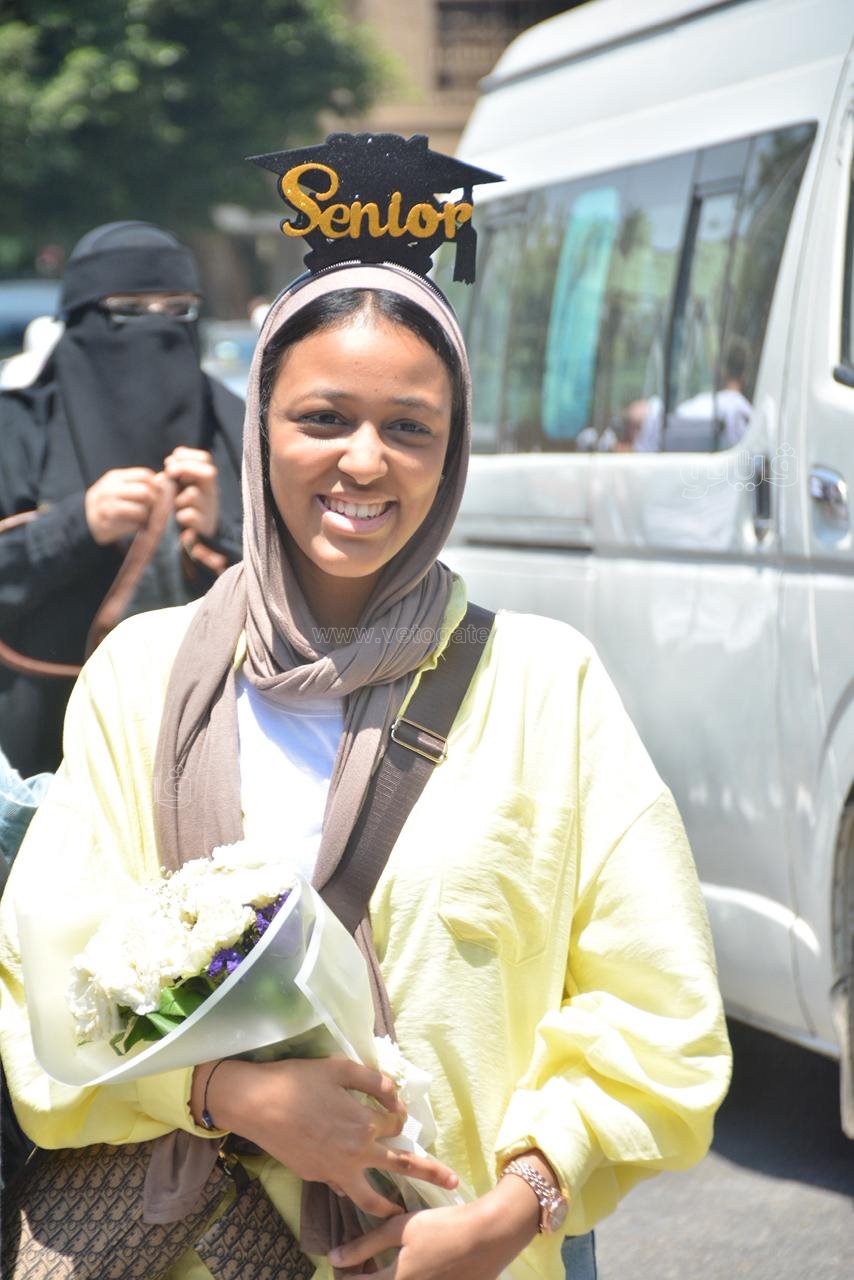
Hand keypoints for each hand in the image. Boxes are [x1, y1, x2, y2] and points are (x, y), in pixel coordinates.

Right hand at [84, 467, 159, 544]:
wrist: (84, 521)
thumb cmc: (110, 503)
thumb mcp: (122, 488)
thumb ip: (141, 483)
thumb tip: (164, 478)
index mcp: (114, 477)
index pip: (144, 475)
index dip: (157, 485)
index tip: (159, 494)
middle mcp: (109, 489)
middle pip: (145, 492)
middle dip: (155, 502)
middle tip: (156, 509)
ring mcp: (106, 507)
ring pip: (141, 510)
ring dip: (148, 516)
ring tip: (146, 518)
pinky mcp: (106, 524)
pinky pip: (133, 525)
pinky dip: (139, 526)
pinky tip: (137, 526)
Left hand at [163, 446, 218, 540]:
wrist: (192, 542)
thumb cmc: (180, 511)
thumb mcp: (177, 489)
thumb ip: (173, 475)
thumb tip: (169, 466)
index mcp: (205, 482)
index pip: (205, 459)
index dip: (187, 456)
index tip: (170, 461)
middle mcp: (211, 494)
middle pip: (209, 473)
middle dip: (186, 469)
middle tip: (170, 473)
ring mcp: (210, 511)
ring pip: (193, 494)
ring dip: (178, 498)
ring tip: (174, 506)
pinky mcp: (204, 528)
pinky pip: (189, 515)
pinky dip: (180, 516)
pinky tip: (178, 520)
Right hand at [191, 1057, 458, 1219]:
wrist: (256, 1104)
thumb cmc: (298, 1080)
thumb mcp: (340, 1067)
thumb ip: (373, 1080)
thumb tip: (394, 1091)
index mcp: (365, 1123)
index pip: (397, 1125)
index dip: (398, 1113)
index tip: (393, 1106)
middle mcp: (356, 1153)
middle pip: (401, 1166)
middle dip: (430, 1173)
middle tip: (454, 1183)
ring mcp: (335, 1171)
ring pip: (370, 1196)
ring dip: (388, 1205)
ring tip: (401, 1213)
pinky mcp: (316, 1177)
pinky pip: (342, 1186)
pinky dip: (353, 1189)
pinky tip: (356, 1189)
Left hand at [327, 1175, 540, 1278]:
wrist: (490, 1235)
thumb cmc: (442, 1226)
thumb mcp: (401, 1228)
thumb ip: (365, 1245)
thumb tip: (333, 1257)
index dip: (345, 1277)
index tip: (340, 1266)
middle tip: (361, 1266)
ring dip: (385, 1279)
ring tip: (383, 1266)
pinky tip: (408, 1268)